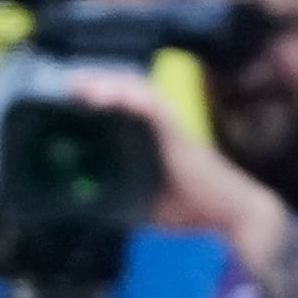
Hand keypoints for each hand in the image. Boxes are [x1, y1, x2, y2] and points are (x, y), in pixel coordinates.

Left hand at [64, 72, 284, 250]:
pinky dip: (129, 96)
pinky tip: (109, 96)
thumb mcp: (142, 202)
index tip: (69, 94)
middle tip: (68, 83)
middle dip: (97, 82)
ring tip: (81, 86)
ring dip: (108, 84)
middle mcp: (161, 124)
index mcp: (151, 137)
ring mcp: (171, 125)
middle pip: (126, 89)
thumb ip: (118, 196)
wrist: (229, 215)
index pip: (123, 104)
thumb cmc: (190, 209)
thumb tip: (84, 204)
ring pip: (136, 90)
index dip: (98, 93)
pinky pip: (152, 105)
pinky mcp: (178, 131)